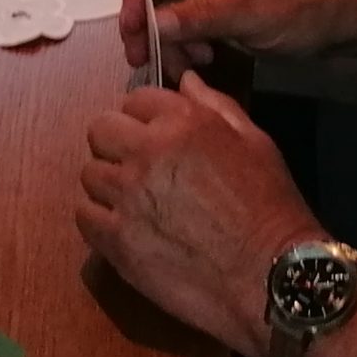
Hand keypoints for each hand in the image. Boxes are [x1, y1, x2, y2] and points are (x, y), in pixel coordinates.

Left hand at [78, 74, 314, 356]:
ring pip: (90, 173)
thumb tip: (185, 79)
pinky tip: (124, 228)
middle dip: (118, 145)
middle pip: (101, 130)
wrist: (272, 276)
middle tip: (140, 169)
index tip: (156, 139)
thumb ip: (214, 105)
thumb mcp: (255, 142)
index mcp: (182, 122)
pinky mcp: (116, 239)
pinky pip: (84, 215)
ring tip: (136, 204)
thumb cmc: (270, 208)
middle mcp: (148, 151)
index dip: (145, 119)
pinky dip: (99, 220)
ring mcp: (128, 195)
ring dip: (108, 185)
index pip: (135, 100)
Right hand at [121, 0, 348, 73]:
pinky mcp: (217, 13)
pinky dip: (184, 45)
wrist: (338, 20)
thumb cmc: (300, 6)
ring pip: (167, 12)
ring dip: (167, 40)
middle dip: (147, 23)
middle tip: (143, 58)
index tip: (132, 30)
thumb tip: (153, 22)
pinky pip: (185, 27)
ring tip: (186, 64)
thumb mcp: (250, 9)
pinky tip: (200, 60)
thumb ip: (200, 13)